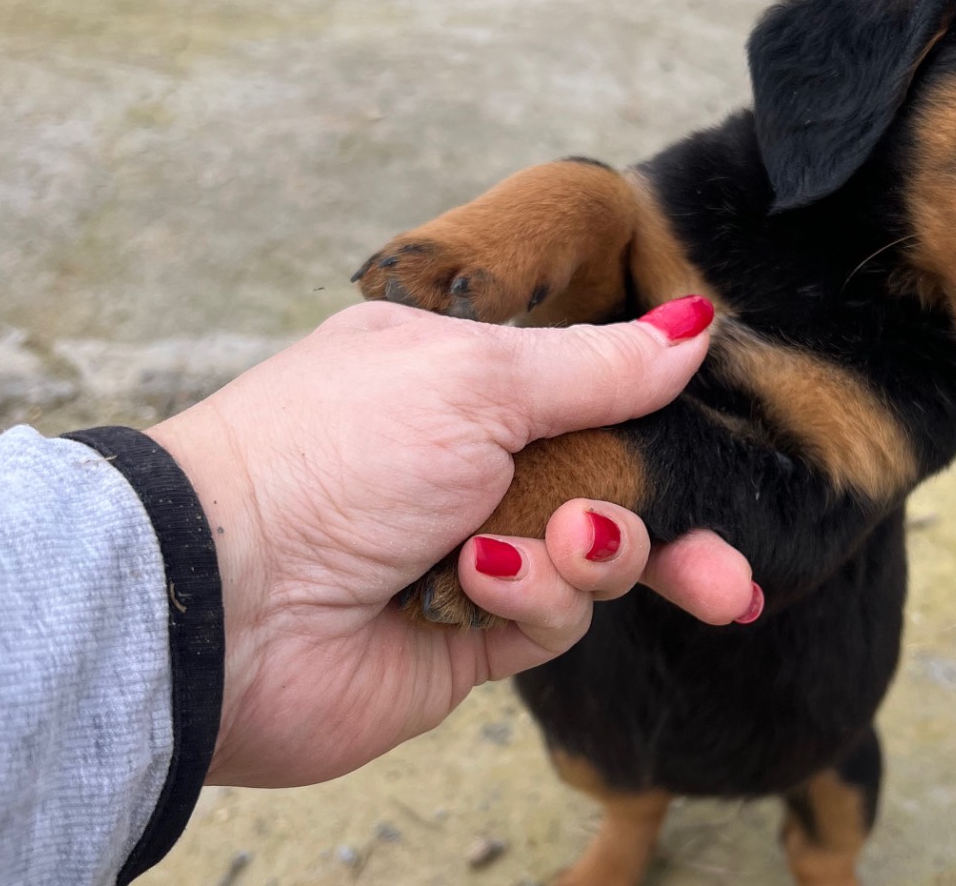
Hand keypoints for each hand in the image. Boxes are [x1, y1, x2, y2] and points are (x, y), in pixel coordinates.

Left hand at [147, 300, 753, 787]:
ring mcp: (471, 544)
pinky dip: (530, 595)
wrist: (225, 604)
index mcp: (458, 373)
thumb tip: (691, 324)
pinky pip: (551, 614)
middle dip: (673, 523)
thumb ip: (595, 364)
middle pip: (612, 479)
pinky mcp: (468, 632)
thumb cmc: (333, 452)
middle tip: (730, 573)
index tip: (713, 415)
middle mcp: (469, 456)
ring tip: (568, 542)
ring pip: (596, 554)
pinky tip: (480, 581)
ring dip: (594, 551)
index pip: (587, 377)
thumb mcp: (476, 376)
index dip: (651, 400)